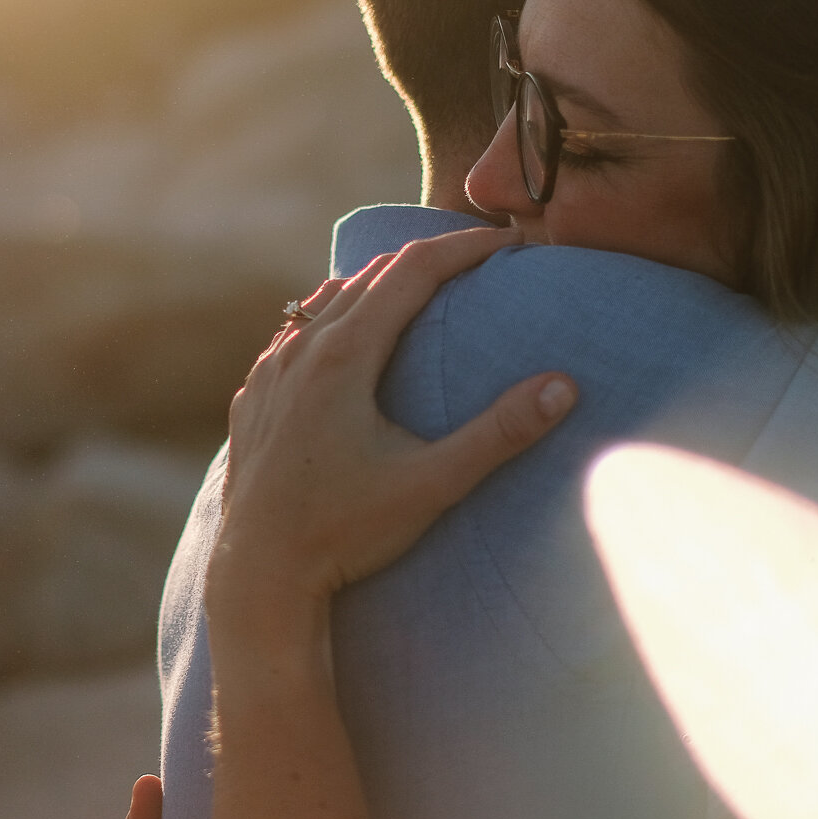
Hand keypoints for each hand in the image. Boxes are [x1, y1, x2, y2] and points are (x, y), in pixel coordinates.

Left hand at [210, 226, 577, 630]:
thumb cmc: (346, 533)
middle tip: (479, 257)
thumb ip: (499, 434)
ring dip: (378, 282)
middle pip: (371, 275)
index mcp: (345, 356)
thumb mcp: (432, 485)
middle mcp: (300, 351)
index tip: (510, 243)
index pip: (414, 270)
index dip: (466, 247)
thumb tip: (564, 386)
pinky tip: (344, 335)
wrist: (258, 576)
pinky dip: (331, 317)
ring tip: (421, 286)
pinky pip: (294, 335)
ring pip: (326, 300)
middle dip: (429, 257)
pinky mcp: (253, 399)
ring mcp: (270, 373)